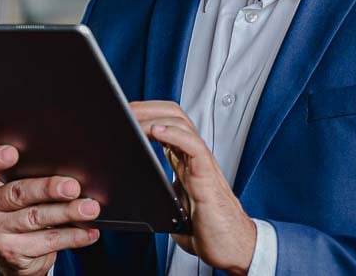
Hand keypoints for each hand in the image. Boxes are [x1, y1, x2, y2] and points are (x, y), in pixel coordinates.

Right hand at [0, 144, 101, 275]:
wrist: (12, 254)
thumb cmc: (17, 208)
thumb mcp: (12, 188)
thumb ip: (26, 174)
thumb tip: (68, 166)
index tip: (13, 153)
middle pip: (17, 193)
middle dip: (47, 188)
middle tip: (72, 186)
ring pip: (36, 218)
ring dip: (67, 212)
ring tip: (89, 208)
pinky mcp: (13, 253)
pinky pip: (48, 242)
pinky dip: (73, 236)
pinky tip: (89, 231)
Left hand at [130, 101, 256, 275]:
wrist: (231, 248)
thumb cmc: (206, 229)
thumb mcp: (172, 205)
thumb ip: (156, 191)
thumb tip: (128, 190)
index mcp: (185, 161)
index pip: (167, 123)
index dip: (146, 113)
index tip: (124, 113)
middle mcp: (194, 158)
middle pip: (174, 116)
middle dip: (147, 107)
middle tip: (124, 109)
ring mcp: (202, 165)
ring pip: (183, 125)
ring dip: (155, 116)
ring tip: (135, 117)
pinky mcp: (207, 179)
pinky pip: (194, 147)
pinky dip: (176, 135)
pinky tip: (158, 131)